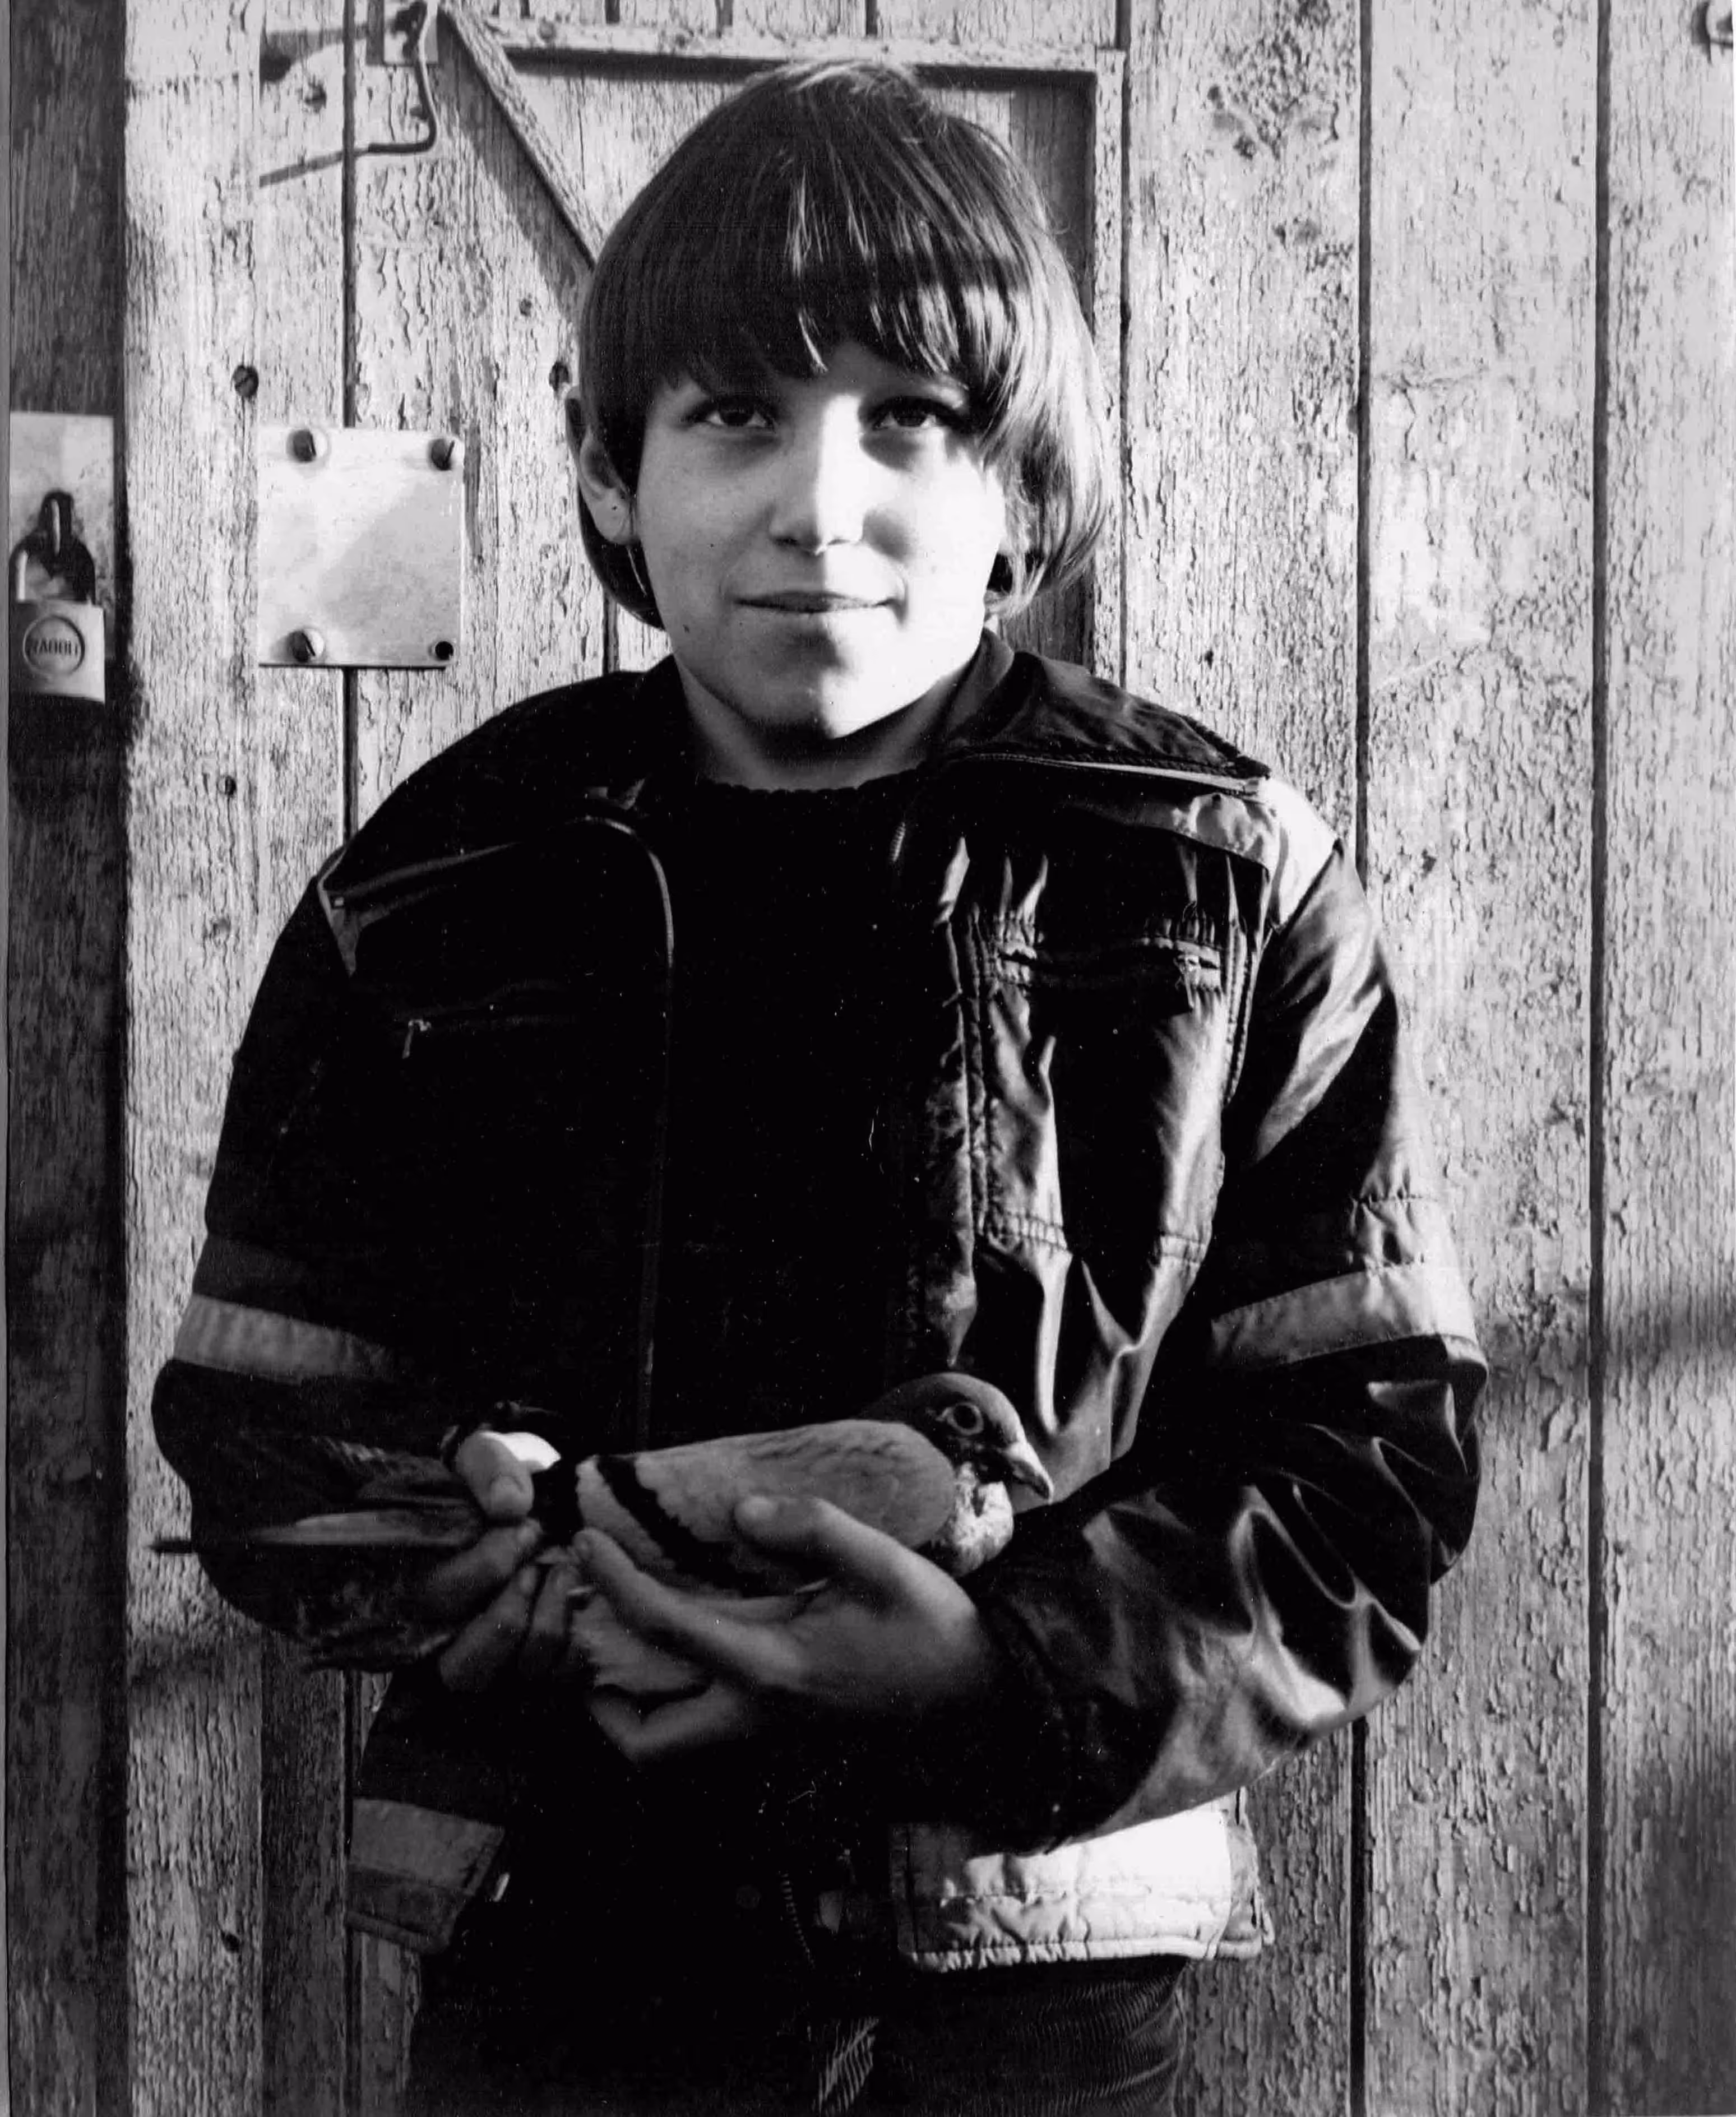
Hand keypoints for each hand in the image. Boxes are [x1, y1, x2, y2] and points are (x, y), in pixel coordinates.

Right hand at [416, 1427, 579, 1693]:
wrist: (540, 1500)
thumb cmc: (503, 1482)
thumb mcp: (490, 1455)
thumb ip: (490, 1467)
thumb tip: (509, 1505)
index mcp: (420, 1584)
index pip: (439, 1601)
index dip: (488, 1566)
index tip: (527, 1526)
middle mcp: (446, 1638)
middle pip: (464, 1666)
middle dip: (512, 1610)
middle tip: (544, 1560)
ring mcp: (493, 1665)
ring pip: (513, 1676)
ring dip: (549, 1623)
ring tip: (568, 1573)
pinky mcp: (535, 1674)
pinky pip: (559, 1678)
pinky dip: (579, 1641)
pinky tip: (585, 1598)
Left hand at [574, 1494, 1001, 1762]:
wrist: (979, 1690)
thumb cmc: (930, 1626)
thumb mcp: (882, 1564)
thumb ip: (813, 1530)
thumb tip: (743, 1513)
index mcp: (773, 1670)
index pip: (667, 1630)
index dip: (615, 1585)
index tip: (585, 1544)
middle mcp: (757, 1715)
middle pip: (646, 1743)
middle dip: (599, 1698)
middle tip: (586, 1629)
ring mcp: (766, 1732)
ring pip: (669, 1746)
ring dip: (628, 1704)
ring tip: (615, 1634)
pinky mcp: (779, 1729)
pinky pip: (700, 1727)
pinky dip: (668, 1695)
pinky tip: (676, 1639)